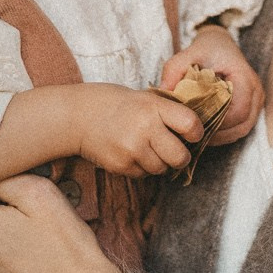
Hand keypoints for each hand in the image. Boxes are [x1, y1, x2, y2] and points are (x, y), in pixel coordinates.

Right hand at [76, 84, 204, 176]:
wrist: (76, 116)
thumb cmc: (113, 103)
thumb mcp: (142, 97)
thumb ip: (166, 111)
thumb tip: (193, 129)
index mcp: (153, 106)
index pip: (190, 124)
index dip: (196, 132)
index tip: (192, 133)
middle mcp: (145, 128)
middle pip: (180, 156)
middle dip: (181, 156)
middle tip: (175, 150)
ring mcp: (132, 149)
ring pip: (162, 169)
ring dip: (159, 163)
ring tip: (147, 148)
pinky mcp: (121, 165)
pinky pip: (143, 174)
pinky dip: (141, 167)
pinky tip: (131, 152)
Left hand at [161, 24, 263, 145]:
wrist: (219, 45)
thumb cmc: (206, 49)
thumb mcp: (188, 53)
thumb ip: (174, 69)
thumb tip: (164, 92)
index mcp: (245, 78)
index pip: (238, 111)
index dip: (218, 122)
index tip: (195, 123)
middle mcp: (256, 91)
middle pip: (242, 125)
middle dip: (217, 133)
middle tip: (193, 132)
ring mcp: (256, 101)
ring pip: (242, 130)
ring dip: (221, 136)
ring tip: (198, 133)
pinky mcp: (251, 108)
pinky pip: (240, 128)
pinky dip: (224, 133)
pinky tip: (206, 130)